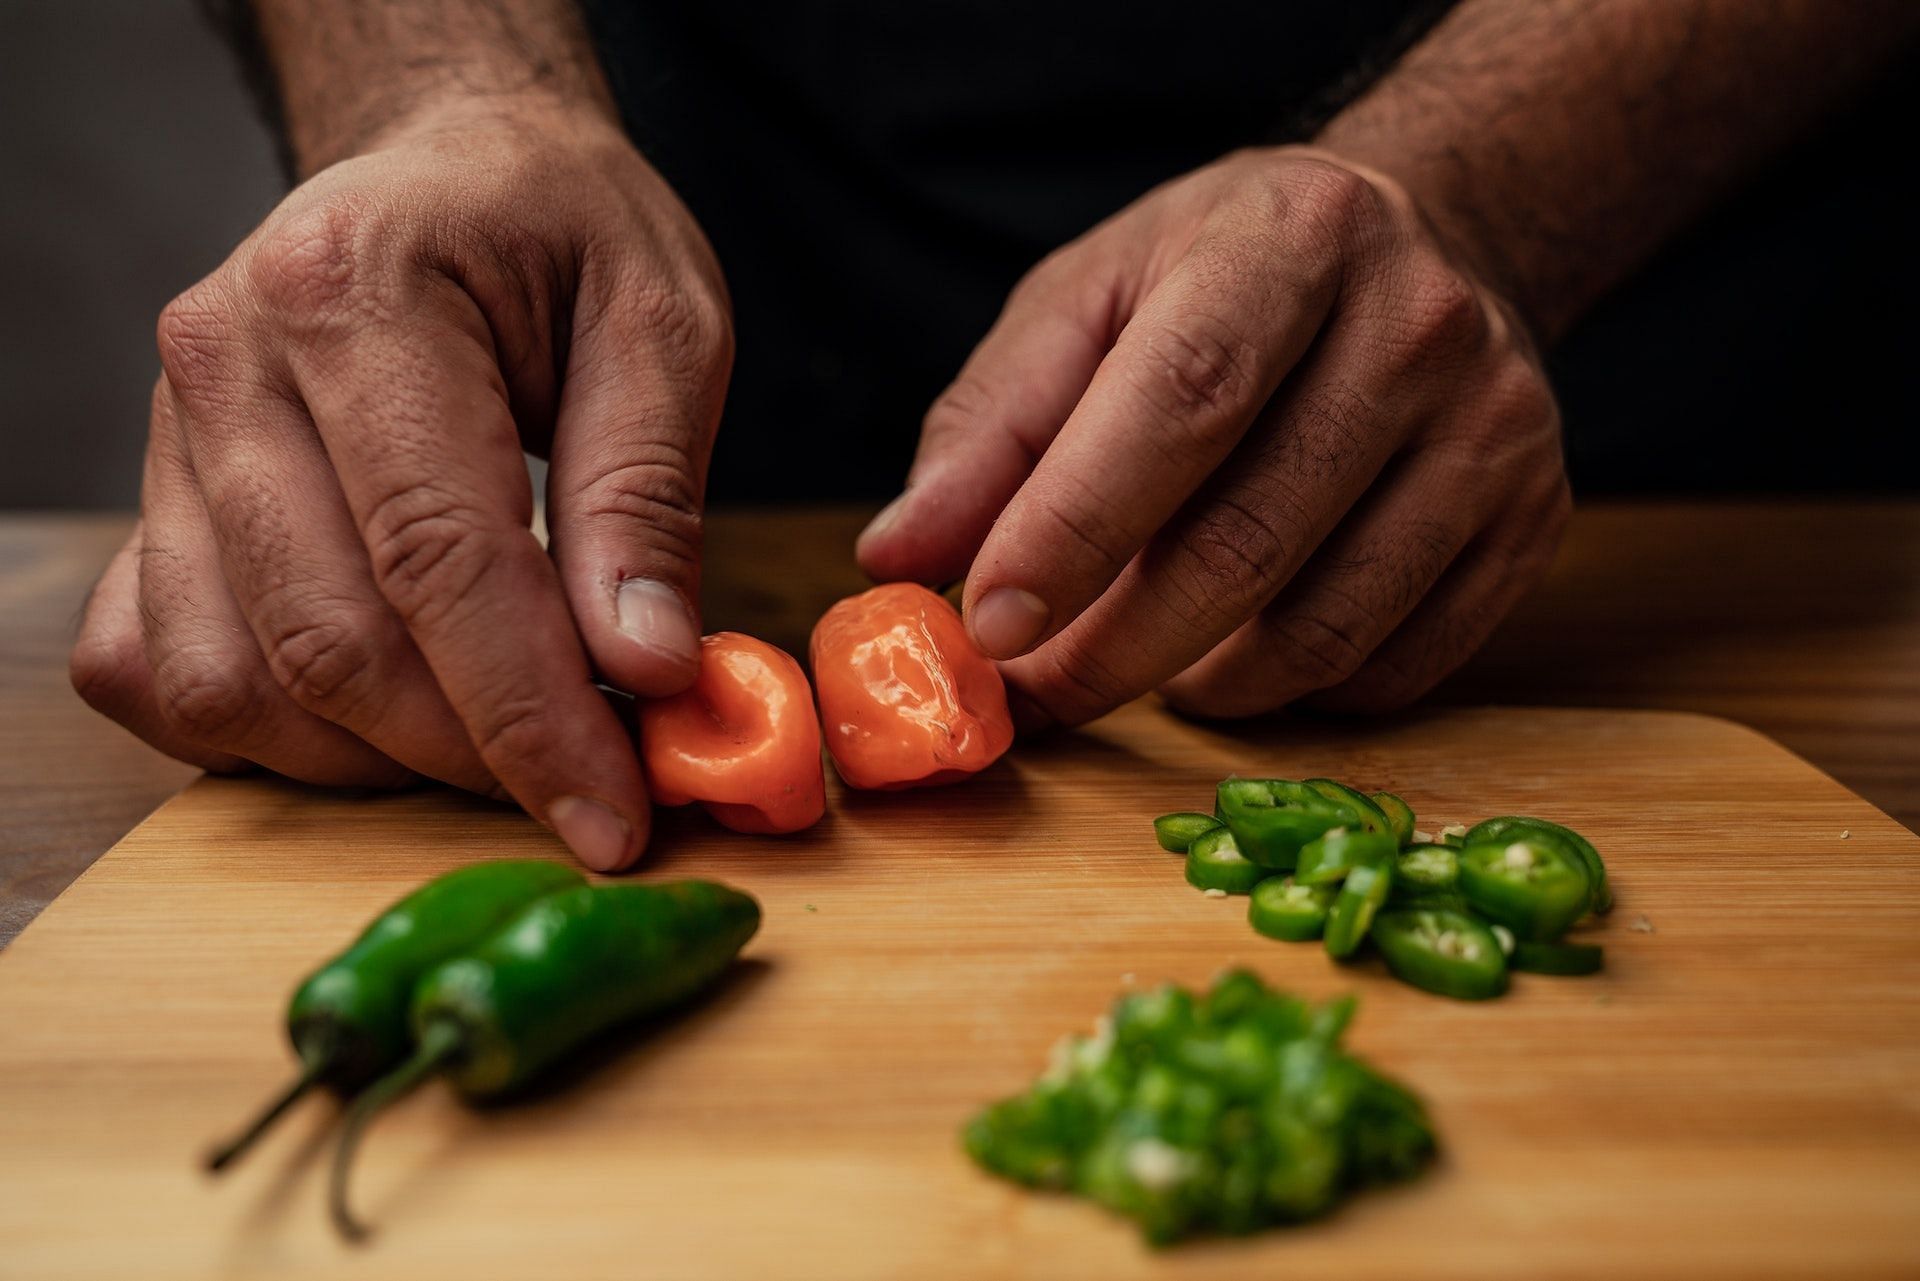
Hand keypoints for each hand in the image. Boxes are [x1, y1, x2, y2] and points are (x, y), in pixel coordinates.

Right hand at [70, 98, 732, 869]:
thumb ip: (646, 496)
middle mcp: (228, 364)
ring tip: (498, 739)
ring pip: (230, 682)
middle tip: (586, 781)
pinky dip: (265, 734)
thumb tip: (645, 669)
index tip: (613, 814)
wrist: (452, 171)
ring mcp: (167, 439)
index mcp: (357, 291)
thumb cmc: (563, 234)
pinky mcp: (156, 502)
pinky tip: (380, 714)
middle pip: (327, 642)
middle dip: (468, 755)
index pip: (438, 556)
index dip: (529, 714)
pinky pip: (156, 670)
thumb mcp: (663, 324)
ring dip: (372, 761)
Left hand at [856, 146, 1568, 725]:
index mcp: (1290, 239)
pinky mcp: (1537, 518)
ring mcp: (1498, 429)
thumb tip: (900, 557)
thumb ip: (991, 425)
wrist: (1428, 250)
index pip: (1179, 405)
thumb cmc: (1226, 281)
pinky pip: (1398, 665)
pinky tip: (1242, 656)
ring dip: (1201, 687)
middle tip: (1035, 693)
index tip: (988, 626)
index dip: (1074, 530)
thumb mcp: (1091, 302)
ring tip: (1137, 665)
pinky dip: (1297, 695)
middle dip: (1114, 649)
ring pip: (1325, 626)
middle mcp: (1417, 326)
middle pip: (1248, 539)